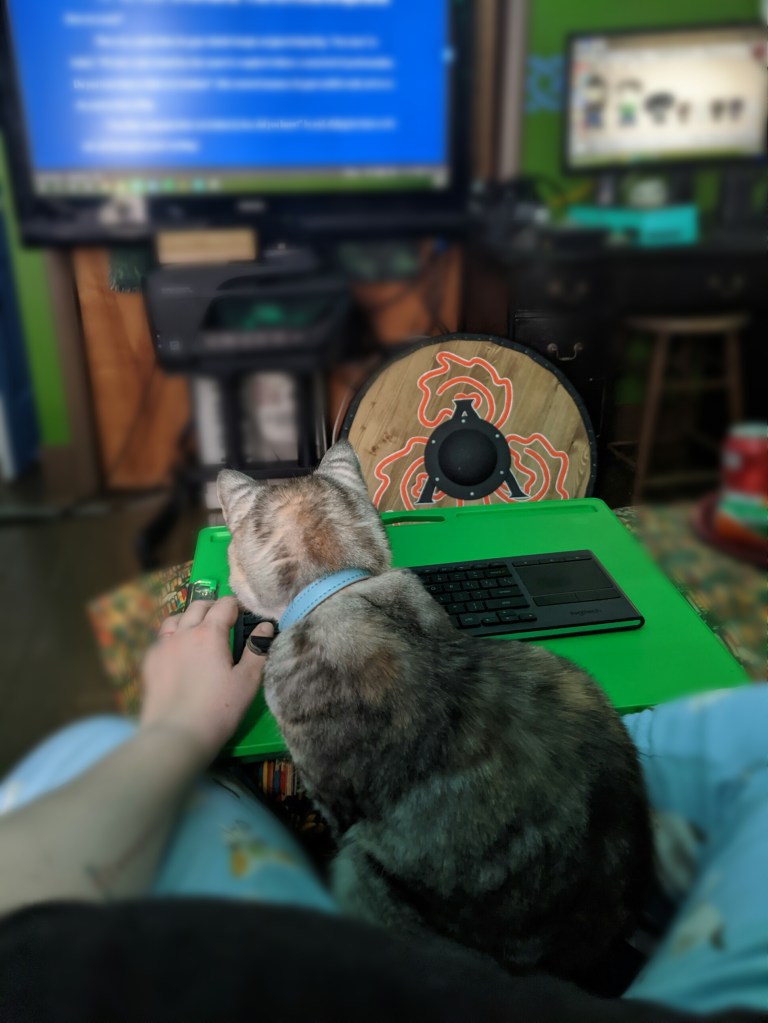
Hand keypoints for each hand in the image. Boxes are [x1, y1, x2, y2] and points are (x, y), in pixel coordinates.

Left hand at [140, 596, 273, 761]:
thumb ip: (257, 650)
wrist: (175, 737)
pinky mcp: (149, 662)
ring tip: (199, 633)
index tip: (244, 616)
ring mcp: (162, 646)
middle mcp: (183, 632)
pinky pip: (161, 639)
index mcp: (210, 633)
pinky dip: (173, 638)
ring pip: (175, 619)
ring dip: (189, 619)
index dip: (237, 606)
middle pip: (198, 606)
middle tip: (225, 622)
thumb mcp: (247, 681)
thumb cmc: (218, 709)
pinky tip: (179, 654)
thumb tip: (265, 626)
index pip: (225, 605)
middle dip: (213, 608)